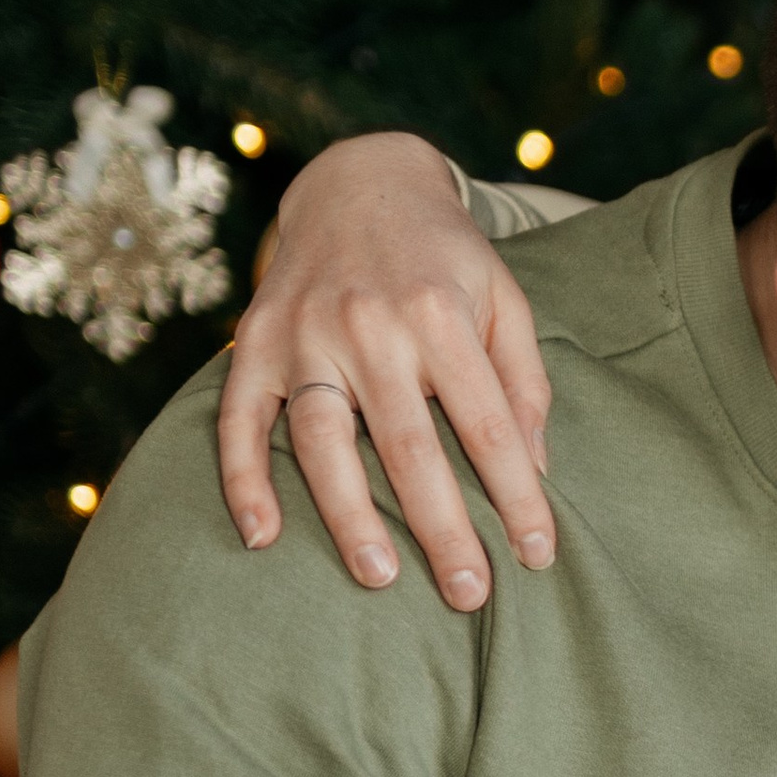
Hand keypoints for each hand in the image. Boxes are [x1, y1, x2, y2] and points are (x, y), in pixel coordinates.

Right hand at [218, 132, 556, 608]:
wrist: (359, 181)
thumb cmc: (444, 257)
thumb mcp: (503, 300)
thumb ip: (522, 380)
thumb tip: (537, 468)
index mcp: (442, 315)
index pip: (488, 425)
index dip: (516, 495)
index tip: (537, 554)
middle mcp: (370, 325)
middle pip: (409, 446)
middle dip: (442, 527)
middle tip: (468, 594)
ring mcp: (304, 333)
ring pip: (324, 439)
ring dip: (348, 514)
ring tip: (378, 578)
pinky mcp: (255, 342)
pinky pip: (239, 418)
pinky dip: (244, 479)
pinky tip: (261, 537)